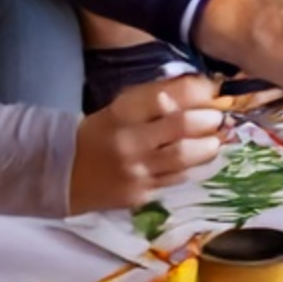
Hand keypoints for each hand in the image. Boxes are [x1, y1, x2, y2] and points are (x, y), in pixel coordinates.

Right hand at [68, 76, 224, 211]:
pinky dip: (192, 168)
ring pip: (183, 158)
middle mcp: (130, 141)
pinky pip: (175, 179)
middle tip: (218, 117)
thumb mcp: (120, 108)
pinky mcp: (141, 193)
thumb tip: (199, 87)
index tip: (213, 88)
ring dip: (207, 147)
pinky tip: (200, 161)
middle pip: (180, 128)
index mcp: (122, 113)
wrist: (63, 173)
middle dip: (207, 120)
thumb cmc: (97, 133)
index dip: (196, 90)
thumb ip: (155, 99)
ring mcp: (136, 171)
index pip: (166, 96)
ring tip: (216, 140)